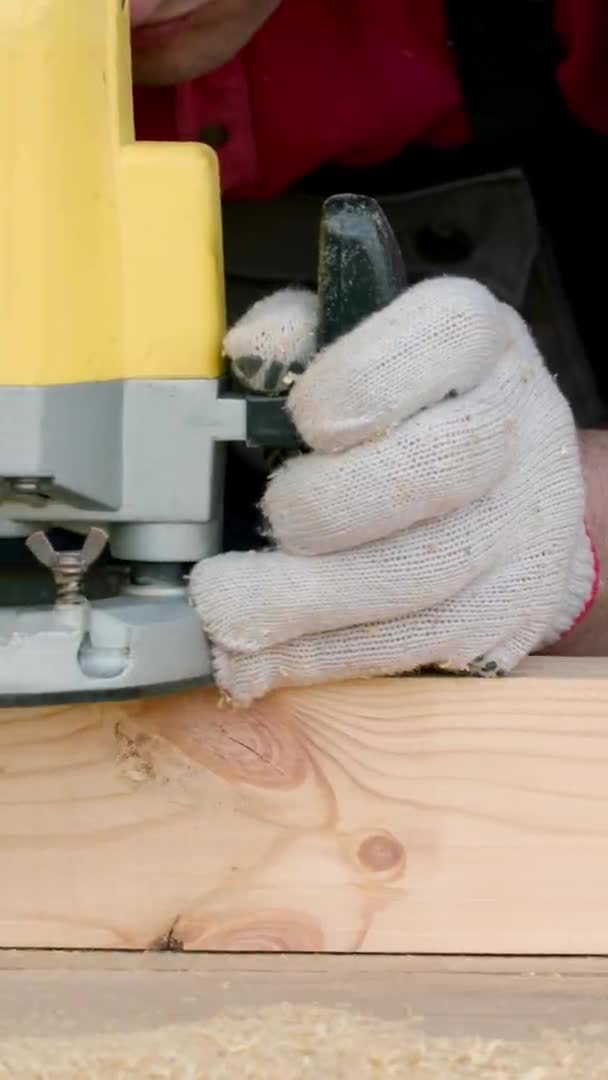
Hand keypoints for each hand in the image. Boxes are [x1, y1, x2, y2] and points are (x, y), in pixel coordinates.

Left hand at [190, 278, 596, 703]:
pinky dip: (329, 655)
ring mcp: (526, 526)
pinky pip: (420, 644)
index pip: (446, 334)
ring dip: (310, 603)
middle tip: (269, 519)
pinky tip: (265, 659)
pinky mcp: (514, 609)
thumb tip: (249, 354)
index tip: (303, 420)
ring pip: (424, 575)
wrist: (506, 492)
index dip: (365, 380)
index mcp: (476, 341)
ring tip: (224, 615)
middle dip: (330, 507)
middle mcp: (518, 425)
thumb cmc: (407, 413)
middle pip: (439, 466)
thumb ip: (298, 339)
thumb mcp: (357, 350)